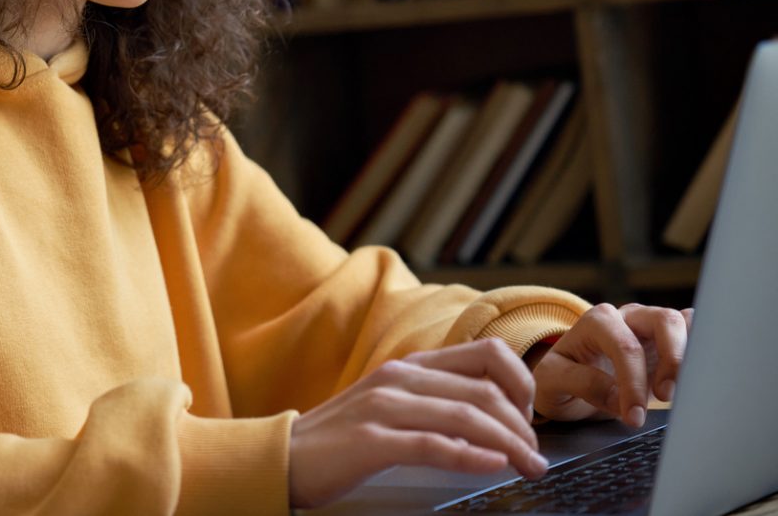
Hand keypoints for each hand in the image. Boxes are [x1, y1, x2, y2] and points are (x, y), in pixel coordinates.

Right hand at [288, 338, 549, 508]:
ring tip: (527, 467)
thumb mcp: (393, 404)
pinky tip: (493, 466)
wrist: (284, 455)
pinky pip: (433, 445)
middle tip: (536, 457)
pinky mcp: (371, 441)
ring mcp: (384, 407)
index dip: (522, 385)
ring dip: (508, 444)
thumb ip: (436, 401)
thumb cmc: (343, 437)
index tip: (530, 420)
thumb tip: (494, 418)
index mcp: (411, 366)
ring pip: (466, 416)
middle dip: (522, 427)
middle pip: (485, 391)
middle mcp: (400, 379)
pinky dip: (471, 456)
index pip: (487, 354)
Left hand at [532, 303, 693, 426]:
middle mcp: (627, 318)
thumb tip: (618, 396)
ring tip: (683, 390)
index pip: (625, 347)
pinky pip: (695, 333)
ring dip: (691, 356)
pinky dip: (704, 349)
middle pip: (664, 321)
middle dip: (672, 361)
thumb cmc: (558, 380)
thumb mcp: (551, 382)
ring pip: (685, 324)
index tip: (634, 416)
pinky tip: (703, 373)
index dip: (634, 383)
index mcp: (597, 322)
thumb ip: (581, 383)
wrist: (566, 384)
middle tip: (665, 398)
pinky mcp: (668, 342)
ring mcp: (651, 327)